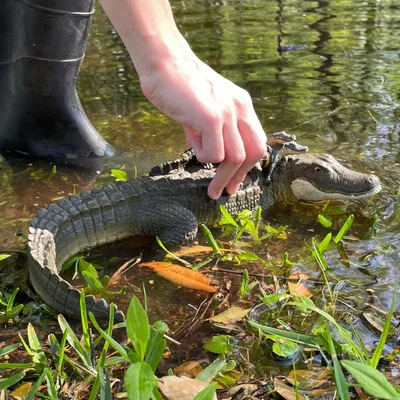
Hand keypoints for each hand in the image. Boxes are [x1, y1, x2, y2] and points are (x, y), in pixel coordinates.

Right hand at [139, 52, 265, 198]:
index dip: (247, 166)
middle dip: (241, 176)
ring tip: (210, 187)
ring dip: (222, 177)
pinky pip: (215, 153)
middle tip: (226, 191)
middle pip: (254, 152)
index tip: (234, 181)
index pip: (255, 142)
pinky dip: (204, 158)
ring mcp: (227, 112)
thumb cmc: (178, 85)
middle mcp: (240, 108)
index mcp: (241, 105)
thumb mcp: (201, 109)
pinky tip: (191, 145)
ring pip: (235, 158)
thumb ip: (207, 132)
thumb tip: (207, 155)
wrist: (163, 63)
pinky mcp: (211, 118)